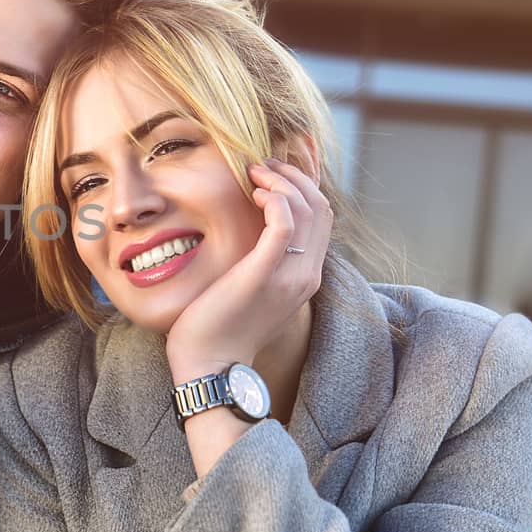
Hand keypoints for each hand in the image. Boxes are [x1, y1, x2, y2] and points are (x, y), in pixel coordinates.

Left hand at [165, 158, 332, 381]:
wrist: (209, 366)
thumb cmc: (217, 326)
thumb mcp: (249, 287)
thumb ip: (259, 260)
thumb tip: (249, 231)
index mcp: (305, 276)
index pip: (322, 218)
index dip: (305, 183)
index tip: (277, 167)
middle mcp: (306, 274)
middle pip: (321, 207)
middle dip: (294, 176)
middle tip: (262, 165)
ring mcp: (289, 276)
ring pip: (307, 210)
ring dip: (282, 180)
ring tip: (255, 172)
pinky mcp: (264, 275)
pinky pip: (284, 224)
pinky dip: (275, 199)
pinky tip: (254, 192)